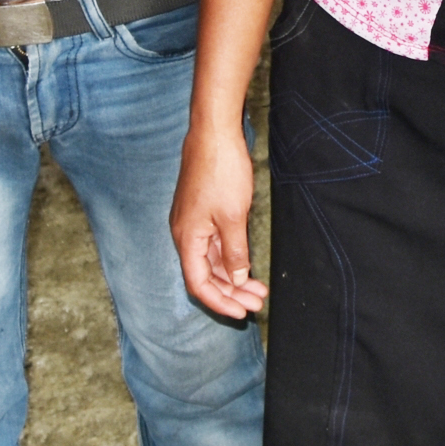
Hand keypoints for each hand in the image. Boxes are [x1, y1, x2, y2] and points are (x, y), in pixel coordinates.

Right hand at [172, 120, 264, 319]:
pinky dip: (230, 257)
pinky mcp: (204, 211)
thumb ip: (234, 251)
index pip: (198, 283)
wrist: (214, 133)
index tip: (241, 312)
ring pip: (212, 260)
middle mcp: (186, 234)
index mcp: (187, 238)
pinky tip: (247, 264)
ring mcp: (194, 222)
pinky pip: (214, 244)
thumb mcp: (233, 216)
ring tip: (258, 288)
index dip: (219, 301)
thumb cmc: (220, 171)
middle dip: (231, 292)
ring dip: (233, 276)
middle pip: (205, 275)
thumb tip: (236, 278)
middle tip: (258, 302)